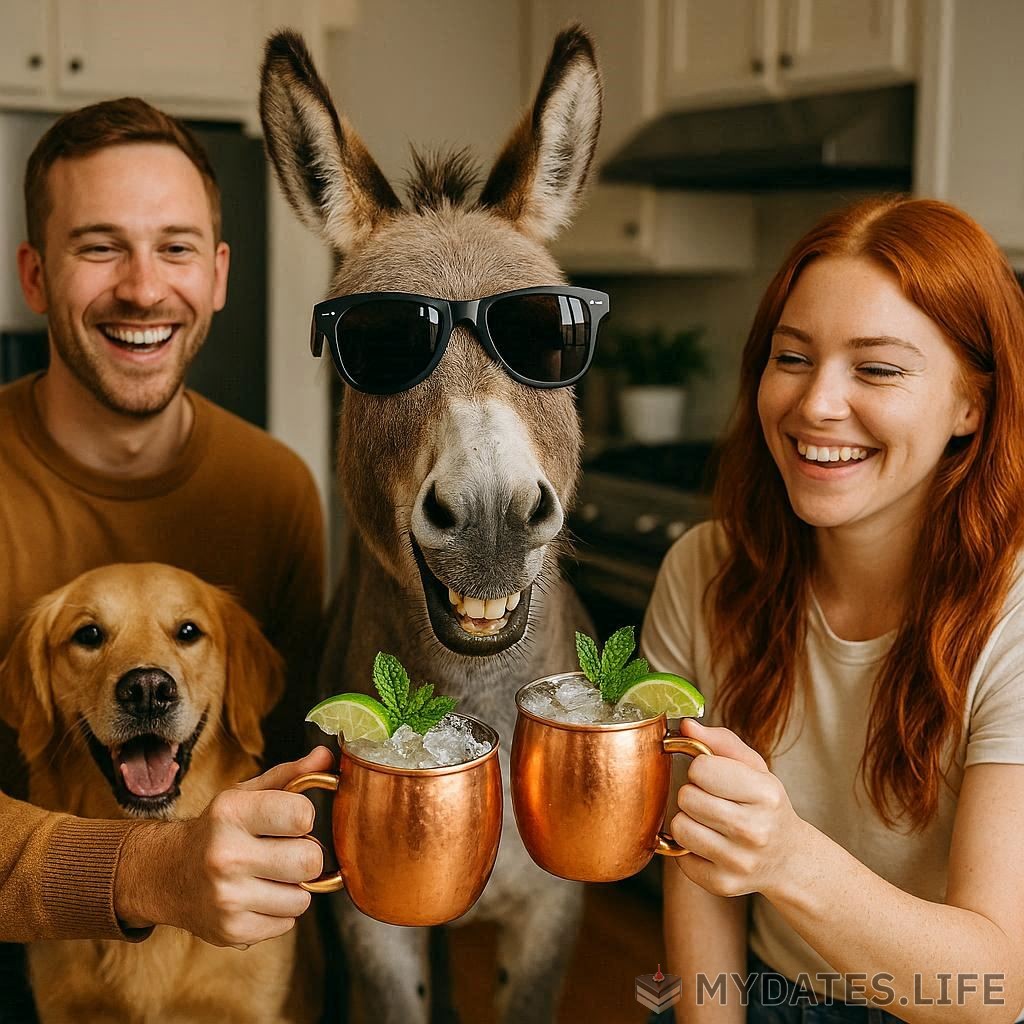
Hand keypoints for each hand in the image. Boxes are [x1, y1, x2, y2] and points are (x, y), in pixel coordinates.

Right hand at [116, 746, 333, 947]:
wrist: (166, 874)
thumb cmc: (218, 829)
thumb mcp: (246, 795)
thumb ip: (291, 776)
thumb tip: (327, 757)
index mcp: (231, 813)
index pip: (301, 814)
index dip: (303, 817)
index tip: (289, 820)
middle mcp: (225, 855)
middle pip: (310, 861)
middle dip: (305, 856)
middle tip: (284, 851)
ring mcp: (227, 897)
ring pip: (303, 897)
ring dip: (294, 887)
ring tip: (270, 875)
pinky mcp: (231, 930)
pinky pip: (287, 922)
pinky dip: (280, 911)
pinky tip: (258, 896)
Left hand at [669, 720, 804, 898]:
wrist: (787, 859)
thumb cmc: (764, 805)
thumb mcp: (754, 768)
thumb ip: (720, 742)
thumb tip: (685, 727)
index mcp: (766, 794)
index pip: (702, 768)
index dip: (701, 768)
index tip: (714, 777)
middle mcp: (755, 830)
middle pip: (688, 797)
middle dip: (693, 793)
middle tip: (712, 800)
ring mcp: (739, 861)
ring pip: (679, 827)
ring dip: (687, 819)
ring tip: (708, 821)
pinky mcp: (722, 884)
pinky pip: (680, 855)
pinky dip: (688, 848)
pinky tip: (710, 844)